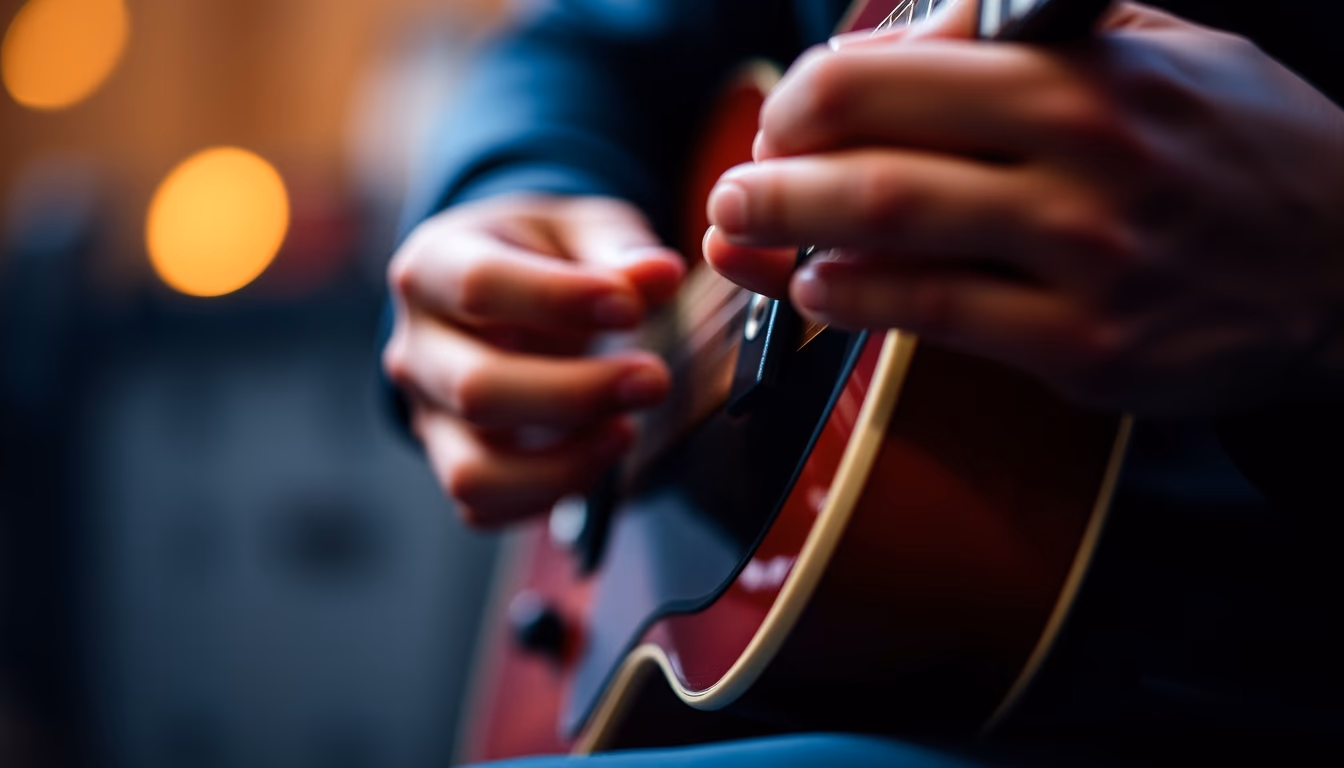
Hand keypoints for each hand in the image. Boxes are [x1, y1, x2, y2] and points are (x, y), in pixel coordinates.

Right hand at [384, 194, 683, 526]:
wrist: (500, 292)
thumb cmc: (542, 254)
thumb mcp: (578, 229)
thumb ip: (617, 248)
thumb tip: (660, 273)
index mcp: (434, 264)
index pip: (479, 286)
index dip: (560, 300)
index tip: (633, 307)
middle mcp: (416, 344)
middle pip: (475, 390)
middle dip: (576, 394)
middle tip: (653, 379)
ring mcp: (426, 412)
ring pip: (473, 470)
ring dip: (564, 463)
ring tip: (626, 430)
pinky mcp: (449, 460)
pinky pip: (484, 507)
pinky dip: (549, 495)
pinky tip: (600, 454)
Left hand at [705, 1, 1343, 415]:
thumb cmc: (1238, 150)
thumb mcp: (1156, 51)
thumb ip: (1026, 41)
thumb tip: (900, 46)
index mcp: (1086, 73)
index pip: (891, 74)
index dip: (807, 98)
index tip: (784, 115)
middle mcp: (1085, 162)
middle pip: (872, 162)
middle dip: (773, 177)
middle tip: (732, 189)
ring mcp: (1086, 262)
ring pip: (891, 240)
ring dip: (791, 237)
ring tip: (745, 237)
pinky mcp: (1087, 347)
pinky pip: (938, 320)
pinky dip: (858, 302)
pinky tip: (820, 290)